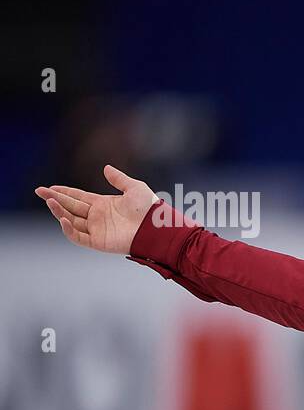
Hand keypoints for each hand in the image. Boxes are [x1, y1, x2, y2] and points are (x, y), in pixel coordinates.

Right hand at [35, 165, 157, 255]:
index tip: (49, 188)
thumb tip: (106, 168)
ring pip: (71, 220)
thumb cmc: (149, 208)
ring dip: (58, 211)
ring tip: (49, 201)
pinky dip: (68, 229)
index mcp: (103, 204)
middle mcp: (97, 217)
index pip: (78, 197)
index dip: (64, 192)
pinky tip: (62, 218)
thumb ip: (119, 179)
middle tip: (40, 191)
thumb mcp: (134, 188)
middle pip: (71, 207)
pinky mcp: (98, 241)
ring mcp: (97, 229)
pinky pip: (78, 237)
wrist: (157, 227)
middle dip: (55, 199)